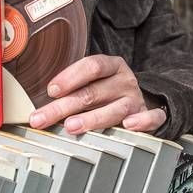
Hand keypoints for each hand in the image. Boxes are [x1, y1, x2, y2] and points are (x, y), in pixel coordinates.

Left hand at [28, 55, 166, 133]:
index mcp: (112, 66)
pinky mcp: (149, 115)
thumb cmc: (108, 92)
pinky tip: (129, 125)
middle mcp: (124, 81)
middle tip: (42, 118)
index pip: (92, 66)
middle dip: (64, 107)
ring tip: (71, 126)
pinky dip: (142, 122)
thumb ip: (73, 90)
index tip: (51, 90)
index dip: (70, 77)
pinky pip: (151, 118)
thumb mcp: (93, 83)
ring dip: (92, 118)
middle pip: (93, 92)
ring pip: (116, 109)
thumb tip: (40, 106)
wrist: (139, 101)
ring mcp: (137, 99)